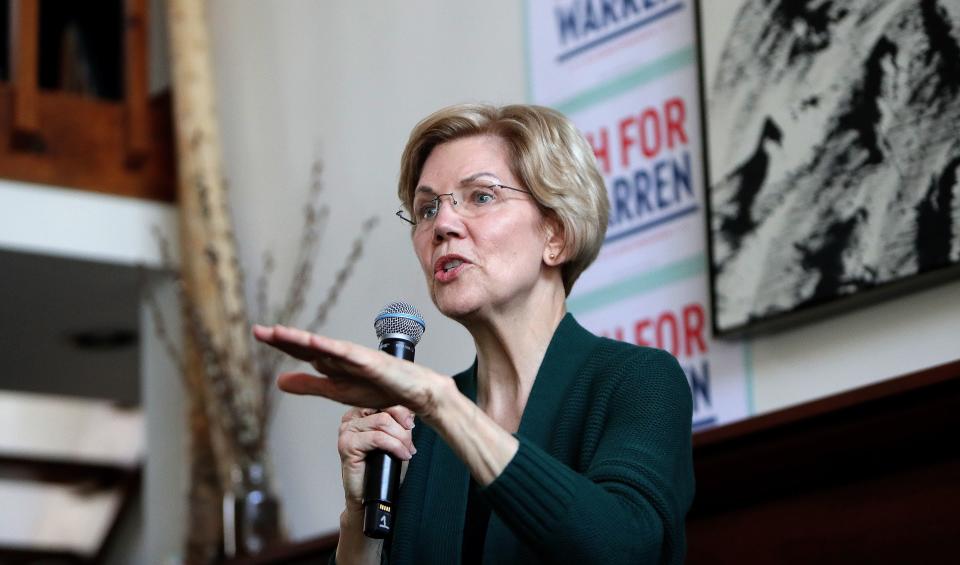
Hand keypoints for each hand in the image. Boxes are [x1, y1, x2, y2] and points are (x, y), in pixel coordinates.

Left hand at [252, 324, 447, 415]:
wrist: (414, 394)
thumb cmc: (379, 388)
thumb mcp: (336, 390)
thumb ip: (309, 385)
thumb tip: (278, 381)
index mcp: (331, 362)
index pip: (301, 351)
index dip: (280, 343)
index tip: (257, 333)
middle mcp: (341, 355)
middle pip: (308, 345)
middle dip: (284, 338)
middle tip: (259, 330)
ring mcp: (356, 356)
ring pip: (324, 346)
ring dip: (303, 339)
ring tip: (280, 333)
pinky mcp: (371, 362)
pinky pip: (349, 354)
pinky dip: (332, 348)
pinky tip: (316, 343)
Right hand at [337, 405, 415, 511]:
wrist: (371, 497)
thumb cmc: (383, 469)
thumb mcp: (396, 439)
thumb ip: (400, 423)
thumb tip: (413, 409)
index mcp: (361, 412)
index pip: (384, 398)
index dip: (403, 411)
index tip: (412, 424)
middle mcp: (351, 418)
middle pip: (386, 409)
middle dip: (403, 427)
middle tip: (410, 445)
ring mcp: (347, 430)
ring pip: (383, 422)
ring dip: (401, 438)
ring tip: (407, 451)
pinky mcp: (347, 445)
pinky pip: (377, 437)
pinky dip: (395, 446)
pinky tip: (402, 455)